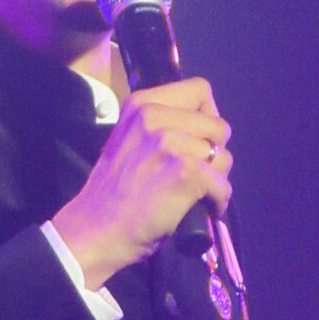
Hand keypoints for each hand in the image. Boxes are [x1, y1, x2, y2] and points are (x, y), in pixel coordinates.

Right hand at [51, 76, 232, 289]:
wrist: (95, 229)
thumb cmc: (112, 191)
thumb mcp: (128, 138)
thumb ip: (159, 125)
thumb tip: (203, 127)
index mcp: (142, 103)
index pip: (200, 90)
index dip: (207, 116)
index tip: (199, 140)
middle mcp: (155, 116)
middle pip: (219, 125)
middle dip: (215, 152)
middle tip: (198, 173)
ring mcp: (171, 143)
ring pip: (223, 157)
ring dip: (216, 179)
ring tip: (196, 193)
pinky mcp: (185, 173)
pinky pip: (222, 186)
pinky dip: (217, 202)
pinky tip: (202, 209)